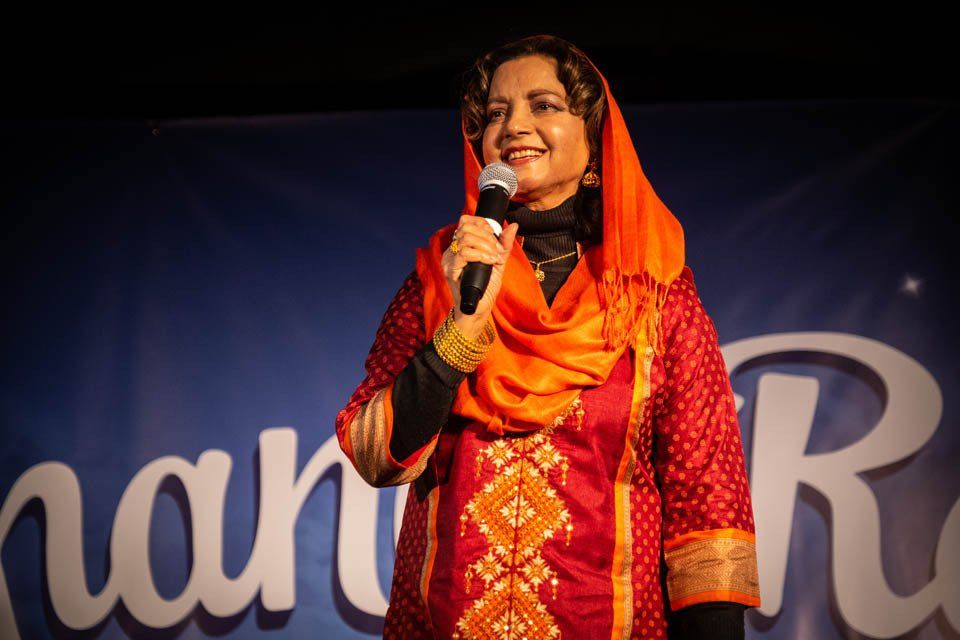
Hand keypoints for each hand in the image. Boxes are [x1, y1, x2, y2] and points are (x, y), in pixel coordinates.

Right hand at [441, 215, 519, 340]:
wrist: (479, 309)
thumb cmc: (486, 287)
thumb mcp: (498, 261)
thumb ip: (504, 244)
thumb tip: (513, 226)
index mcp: (460, 246)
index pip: (465, 221)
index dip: (482, 224)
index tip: (495, 237)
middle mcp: (451, 251)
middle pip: (466, 227)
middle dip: (487, 237)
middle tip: (496, 251)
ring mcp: (449, 260)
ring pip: (466, 239)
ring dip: (486, 246)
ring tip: (494, 258)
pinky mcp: (450, 270)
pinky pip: (464, 254)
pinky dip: (481, 255)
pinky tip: (489, 262)